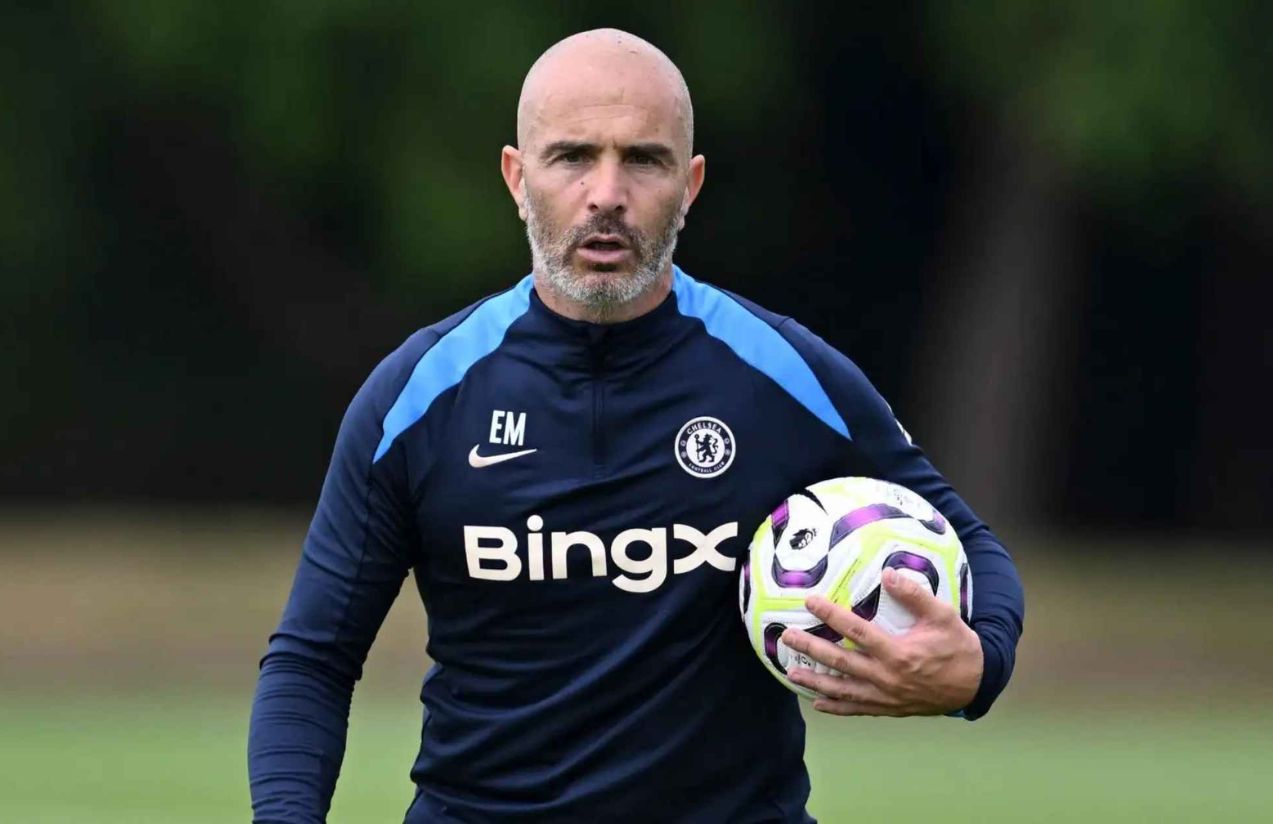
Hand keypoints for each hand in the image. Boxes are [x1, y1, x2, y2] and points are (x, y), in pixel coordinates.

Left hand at [781, 567, 982, 715]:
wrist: (975, 684)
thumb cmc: (957, 646)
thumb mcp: (943, 615)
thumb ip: (915, 595)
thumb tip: (888, 574)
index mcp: (899, 653)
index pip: (857, 632)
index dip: (831, 615)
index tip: (810, 601)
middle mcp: (887, 677)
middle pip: (841, 662)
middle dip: (812, 649)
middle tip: (787, 638)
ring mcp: (886, 696)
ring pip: (844, 690)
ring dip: (816, 682)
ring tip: (792, 674)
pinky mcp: (890, 708)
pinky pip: (858, 709)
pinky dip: (837, 708)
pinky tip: (818, 704)